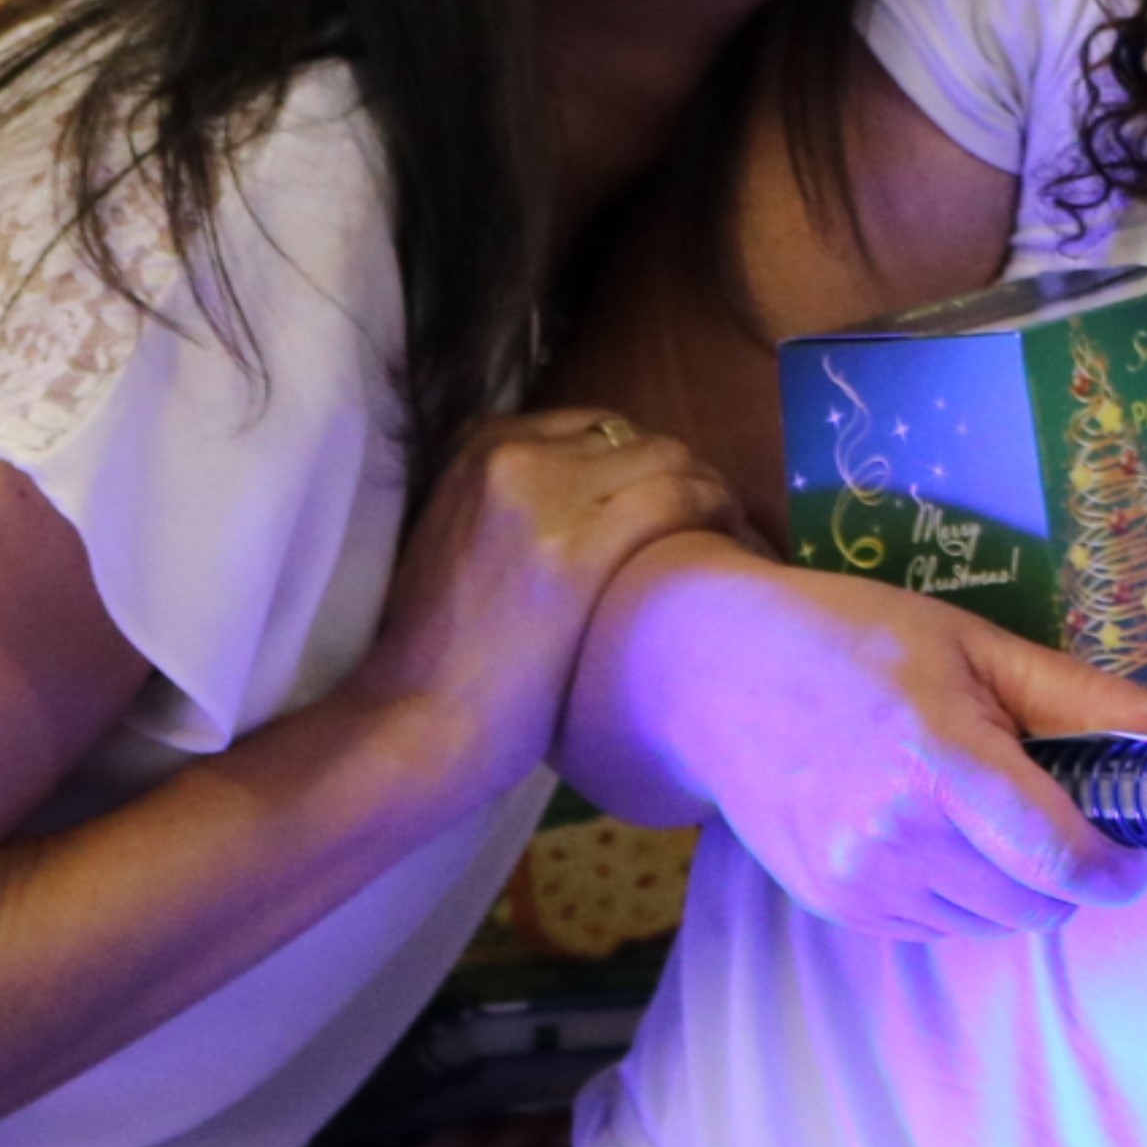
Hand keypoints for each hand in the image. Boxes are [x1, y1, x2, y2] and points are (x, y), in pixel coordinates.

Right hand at [357, 411, 738, 808]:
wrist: (412, 718)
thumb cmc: (441, 650)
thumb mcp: (463, 536)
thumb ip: (517, 499)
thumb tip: (600, 493)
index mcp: (480, 448)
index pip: (595, 427)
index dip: (645, 463)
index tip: (672, 499)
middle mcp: (512, 456)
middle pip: (640, 440)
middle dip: (686, 475)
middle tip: (717, 523)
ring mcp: (545, 498)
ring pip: (671, 462)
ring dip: (714, 496)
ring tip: (733, 538)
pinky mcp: (579, 549)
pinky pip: (681, 502)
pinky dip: (721, 518)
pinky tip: (734, 551)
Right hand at [583, 541, 1146, 940]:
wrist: (717, 680)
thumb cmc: (858, 643)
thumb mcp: (978, 647)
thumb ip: (1088, 700)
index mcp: (937, 761)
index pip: (1056, 855)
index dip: (1119, 867)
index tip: (1140, 849)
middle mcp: (892, 837)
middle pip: (1038, 902)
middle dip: (1072, 867)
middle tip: (1062, 805)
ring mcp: (859, 883)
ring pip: (995, 924)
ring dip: (1019, 884)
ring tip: (989, 810)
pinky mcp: (836, 908)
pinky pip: (942, 928)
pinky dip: (965, 893)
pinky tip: (937, 830)